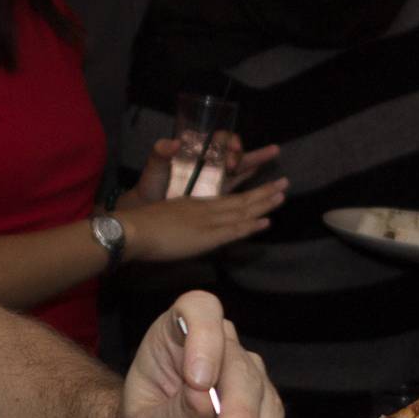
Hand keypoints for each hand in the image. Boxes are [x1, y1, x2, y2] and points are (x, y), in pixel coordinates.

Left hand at [116, 292, 283, 417]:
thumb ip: (172, 415)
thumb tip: (202, 396)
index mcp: (176, 338)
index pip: (198, 310)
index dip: (204, 336)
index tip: (199, 380)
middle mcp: (216, 349)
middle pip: (240, 368)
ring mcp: (244, 379)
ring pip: (266, 401)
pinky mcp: (264, 411)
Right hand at [117, 175, 288, 264]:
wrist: (134, 229)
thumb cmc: (143, 225)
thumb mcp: (166, 217)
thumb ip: (182, 221)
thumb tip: (190, 232)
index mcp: (195, 203)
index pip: (227, 197)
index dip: (247, 192)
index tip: (263, 187)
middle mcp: (205, 207)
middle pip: (240, 199)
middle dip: (263, 191)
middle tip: (284, 183)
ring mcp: (207, 220)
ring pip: (242, 210)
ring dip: (264, 202)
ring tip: (282, 195)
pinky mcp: (207, 234)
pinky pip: (235, 229)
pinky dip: (252, 224)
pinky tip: (267, 221)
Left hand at [131, 135, 281, 202]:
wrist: (146, 214)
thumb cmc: (150, 188)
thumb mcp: (153, 169)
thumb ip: (160, 154)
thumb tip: (173, 143)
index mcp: (198, 154)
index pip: (220, 141)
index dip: (229, 144)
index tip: (229, 156)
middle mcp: (210, 166)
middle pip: (236, 155)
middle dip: (252, 153)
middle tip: (270, 152)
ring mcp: (215, 183)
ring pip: (241, 171)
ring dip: (258, 163)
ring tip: (275, 155)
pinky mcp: (216, 201)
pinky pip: (237, 191)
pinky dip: (250, 187)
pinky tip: (264, 188)